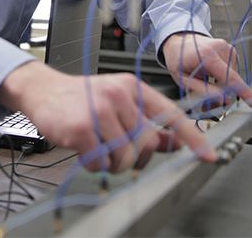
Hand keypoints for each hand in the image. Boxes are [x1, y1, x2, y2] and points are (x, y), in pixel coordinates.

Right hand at [0, 62, 216, 172]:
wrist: (43, 90)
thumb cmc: (81, 98)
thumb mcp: (117, 103)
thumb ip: (146, 122)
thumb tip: (174, 142)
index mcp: (132, 87)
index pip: (171, 114)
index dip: (192, 138)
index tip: (209, 155)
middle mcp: (119, 95)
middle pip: (146, 143)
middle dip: (134, 157)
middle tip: (118, 153)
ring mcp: (100, 109)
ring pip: (125, 156)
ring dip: (112, 162)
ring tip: (98, 148)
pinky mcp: (82, 127)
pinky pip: (101, 161)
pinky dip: (94, 163)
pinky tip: (85, 149)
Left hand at [160, 32, 251, 110]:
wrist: (179, 41)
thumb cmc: (178, 58)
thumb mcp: (183, 79)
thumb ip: (203, 90)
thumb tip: (224, 100)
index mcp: (208, 55)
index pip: (232, 79)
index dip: (246, 94)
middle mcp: (221, 49)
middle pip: (232, 81)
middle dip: (223, 94)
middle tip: (208, 99)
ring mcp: (228, 48)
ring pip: (232, 78)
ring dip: (222, 85)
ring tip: (206, 80)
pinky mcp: (231, 51)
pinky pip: (231, 72)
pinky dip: (223, 78)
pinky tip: (211, 74)